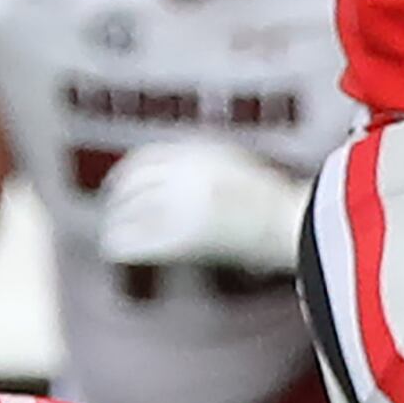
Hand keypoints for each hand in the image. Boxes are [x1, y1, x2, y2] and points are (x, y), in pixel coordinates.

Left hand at [95, 140, 308, 277]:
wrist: (294, 224)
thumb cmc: (273, 202)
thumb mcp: (233, 166)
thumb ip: (200, 166)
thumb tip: (165, 181)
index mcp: (199, 152)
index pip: (145, 159)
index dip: (125, 174)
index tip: (118, 186)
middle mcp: (187, 174)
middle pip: (133, 185)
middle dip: (117, 200)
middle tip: (111, 213)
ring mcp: (185, 205)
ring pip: (131, 213)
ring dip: (116, 224)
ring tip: (109, 235)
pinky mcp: (185, 236)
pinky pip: (139, 239)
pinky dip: (122, 244)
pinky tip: (114, 249)